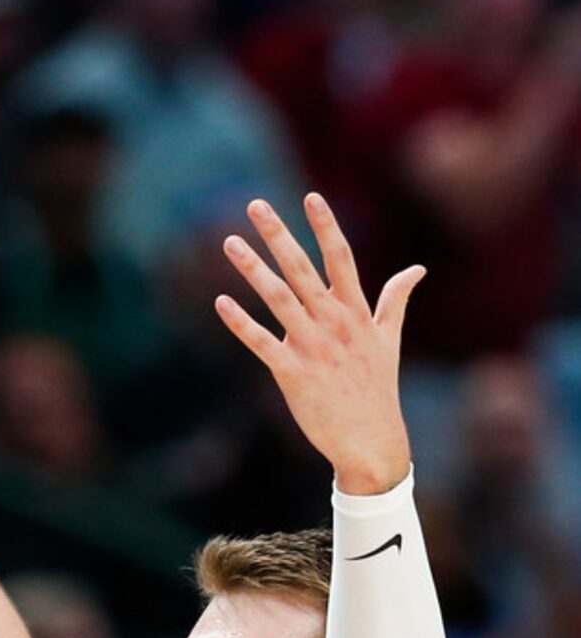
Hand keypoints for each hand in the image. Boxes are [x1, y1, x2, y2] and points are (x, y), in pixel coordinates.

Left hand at [215, 193, 423, 494]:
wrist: (371, 440)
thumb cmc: (377, 389)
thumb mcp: (389, 340)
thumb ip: (395, 299)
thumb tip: (416, 268)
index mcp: (357, 312)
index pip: (341, 258)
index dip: (326, 226)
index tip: (310, 196)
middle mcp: (335, 323)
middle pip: (303, 269)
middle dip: (279, 235)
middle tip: (255, 205)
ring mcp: (314, 347)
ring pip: (279, 299)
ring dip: (253, 269)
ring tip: (230, 242)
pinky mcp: (293, 374)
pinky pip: (262, 344)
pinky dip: (241, 323)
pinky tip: (221, 302)